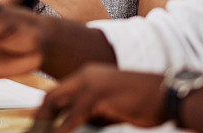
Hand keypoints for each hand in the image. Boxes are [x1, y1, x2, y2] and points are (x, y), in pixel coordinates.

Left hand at [33, 65, 167, 132]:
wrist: (167, 95)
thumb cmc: (142, 103)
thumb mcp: (110, 108)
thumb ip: (92, 114)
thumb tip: (70, 127)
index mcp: (88, 76)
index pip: (57, 93)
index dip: (44, 112)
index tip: (35, 128)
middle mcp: (85, 75)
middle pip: (51, 96)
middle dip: (38, 117)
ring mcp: (91, 82)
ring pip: (56, 102)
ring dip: (44, 123)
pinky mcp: (99, 94)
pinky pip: (73, 115)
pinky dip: (62, 128)